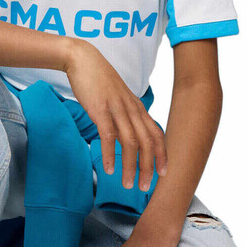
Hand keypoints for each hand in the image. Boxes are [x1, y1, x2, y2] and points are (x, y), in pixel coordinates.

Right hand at [64, 40, 166, 190]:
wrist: (83, 59)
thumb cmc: (99, 80)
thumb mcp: (119, 98)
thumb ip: (126, 115)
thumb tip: (128, 135)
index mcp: (137, 107)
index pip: (156, 134)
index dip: (162, 155)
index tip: (163, 174)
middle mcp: (131, 109)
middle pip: (147, 142)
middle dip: (148, 167)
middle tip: (144, 188)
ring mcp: (116, 108)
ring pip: (130, 142)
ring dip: (131, 166)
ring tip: (127, 184)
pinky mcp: (100, 109)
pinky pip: (108, 135)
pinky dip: (110, 154)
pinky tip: (109, 169)